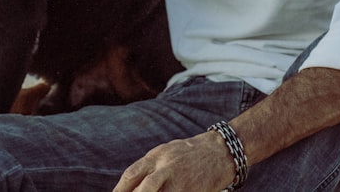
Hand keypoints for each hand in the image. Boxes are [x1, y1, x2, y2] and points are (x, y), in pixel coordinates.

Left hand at [113, 131, 235, 191]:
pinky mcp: (193, 191)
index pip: (131, 174)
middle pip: (144, 188)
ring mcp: (181, 181)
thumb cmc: (188, 154)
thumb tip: (129, 186)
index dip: (120, 190)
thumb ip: (148, 167)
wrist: (220, 151)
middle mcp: (167, 167)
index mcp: (157, 156)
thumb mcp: (165, 153)